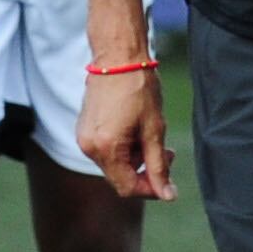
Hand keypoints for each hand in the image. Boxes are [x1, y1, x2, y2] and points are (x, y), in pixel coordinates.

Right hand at [80, 60, 173, 198]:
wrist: (118, 56)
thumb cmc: (139, 88)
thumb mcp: (154, 129)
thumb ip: (158, 165)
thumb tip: (167, 195)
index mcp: (105, 148)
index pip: (126, 187)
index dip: (150, 189)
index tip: (169, 180)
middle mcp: (88, 146)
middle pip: (119, 176)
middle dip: (145, 170)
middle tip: (168, 152)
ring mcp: (83, 136)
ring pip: (114, 162)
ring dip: (135, 156)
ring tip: (151, 134)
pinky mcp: (84, 127)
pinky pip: (106, 148)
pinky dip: (124, 146)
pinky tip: (136, 128)